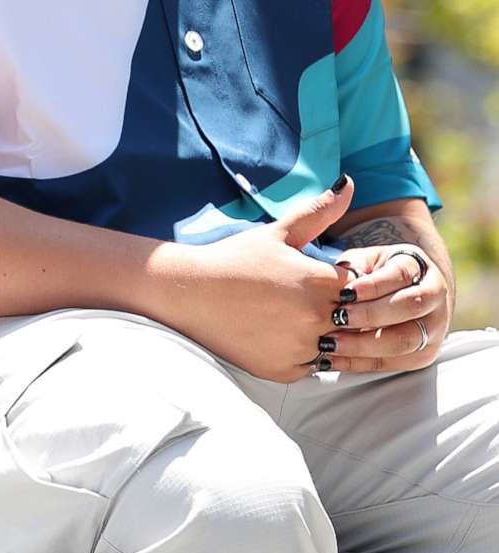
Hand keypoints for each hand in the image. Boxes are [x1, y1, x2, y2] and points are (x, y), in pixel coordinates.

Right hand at [160, 177, 360, 381]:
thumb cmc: (234, 260)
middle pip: (357, 319)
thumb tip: (350, 182)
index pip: (364, 286)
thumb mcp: (278, 232)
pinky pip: (312, 367)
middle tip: (316, 302)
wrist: (189, 294)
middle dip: (346, 310)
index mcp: (320, 281)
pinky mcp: (282, 370)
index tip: (331, 280)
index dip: (351, 283)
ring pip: (339, 347)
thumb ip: (319, 211)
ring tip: (302, 320)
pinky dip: (306, 355)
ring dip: (330, 336)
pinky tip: (286, 337)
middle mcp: (315, 318)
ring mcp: (299, 348)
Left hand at [317, 240, 451, 374]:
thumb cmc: (383, 276)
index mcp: (420, 268)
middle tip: (338, 318)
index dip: (373, 285)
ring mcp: (433, 328)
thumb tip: (340, 275)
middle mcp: (434, 297)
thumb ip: (356, 265)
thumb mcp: (371, 261)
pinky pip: (392, 363)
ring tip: (331, 343)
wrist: (412, 295)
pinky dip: (359, 363)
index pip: (400, 274)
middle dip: (370, 315)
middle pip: (409, 308)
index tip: (345, 293)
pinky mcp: (424, 355)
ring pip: (403, 341)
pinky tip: (334, 359)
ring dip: (363, 345)